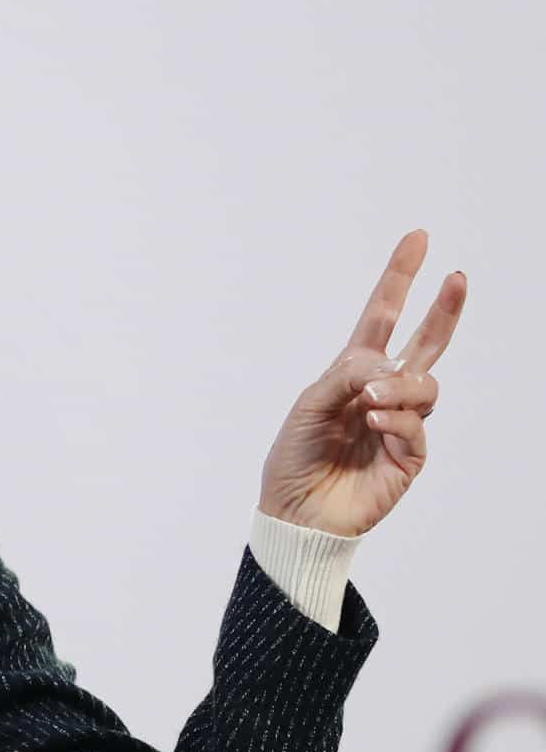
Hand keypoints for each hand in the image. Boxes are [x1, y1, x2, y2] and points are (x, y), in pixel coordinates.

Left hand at [258, 230, 465, 536]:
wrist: (296, 513)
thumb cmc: (294, 458)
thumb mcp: (309, 405)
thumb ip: (347, 375)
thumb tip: (386, 363)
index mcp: (352, 372)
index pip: (382, 317)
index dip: (399, 279)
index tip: (417, 238)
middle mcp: (381, 392)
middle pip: (424, 343)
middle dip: (442, 310)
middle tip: (457, 278)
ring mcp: (400, 423)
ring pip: (424, 385)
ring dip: (399, 385)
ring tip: (369, 399)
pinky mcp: (409, 455)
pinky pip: (416, 425)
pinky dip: (395, 419)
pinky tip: (375, 423)